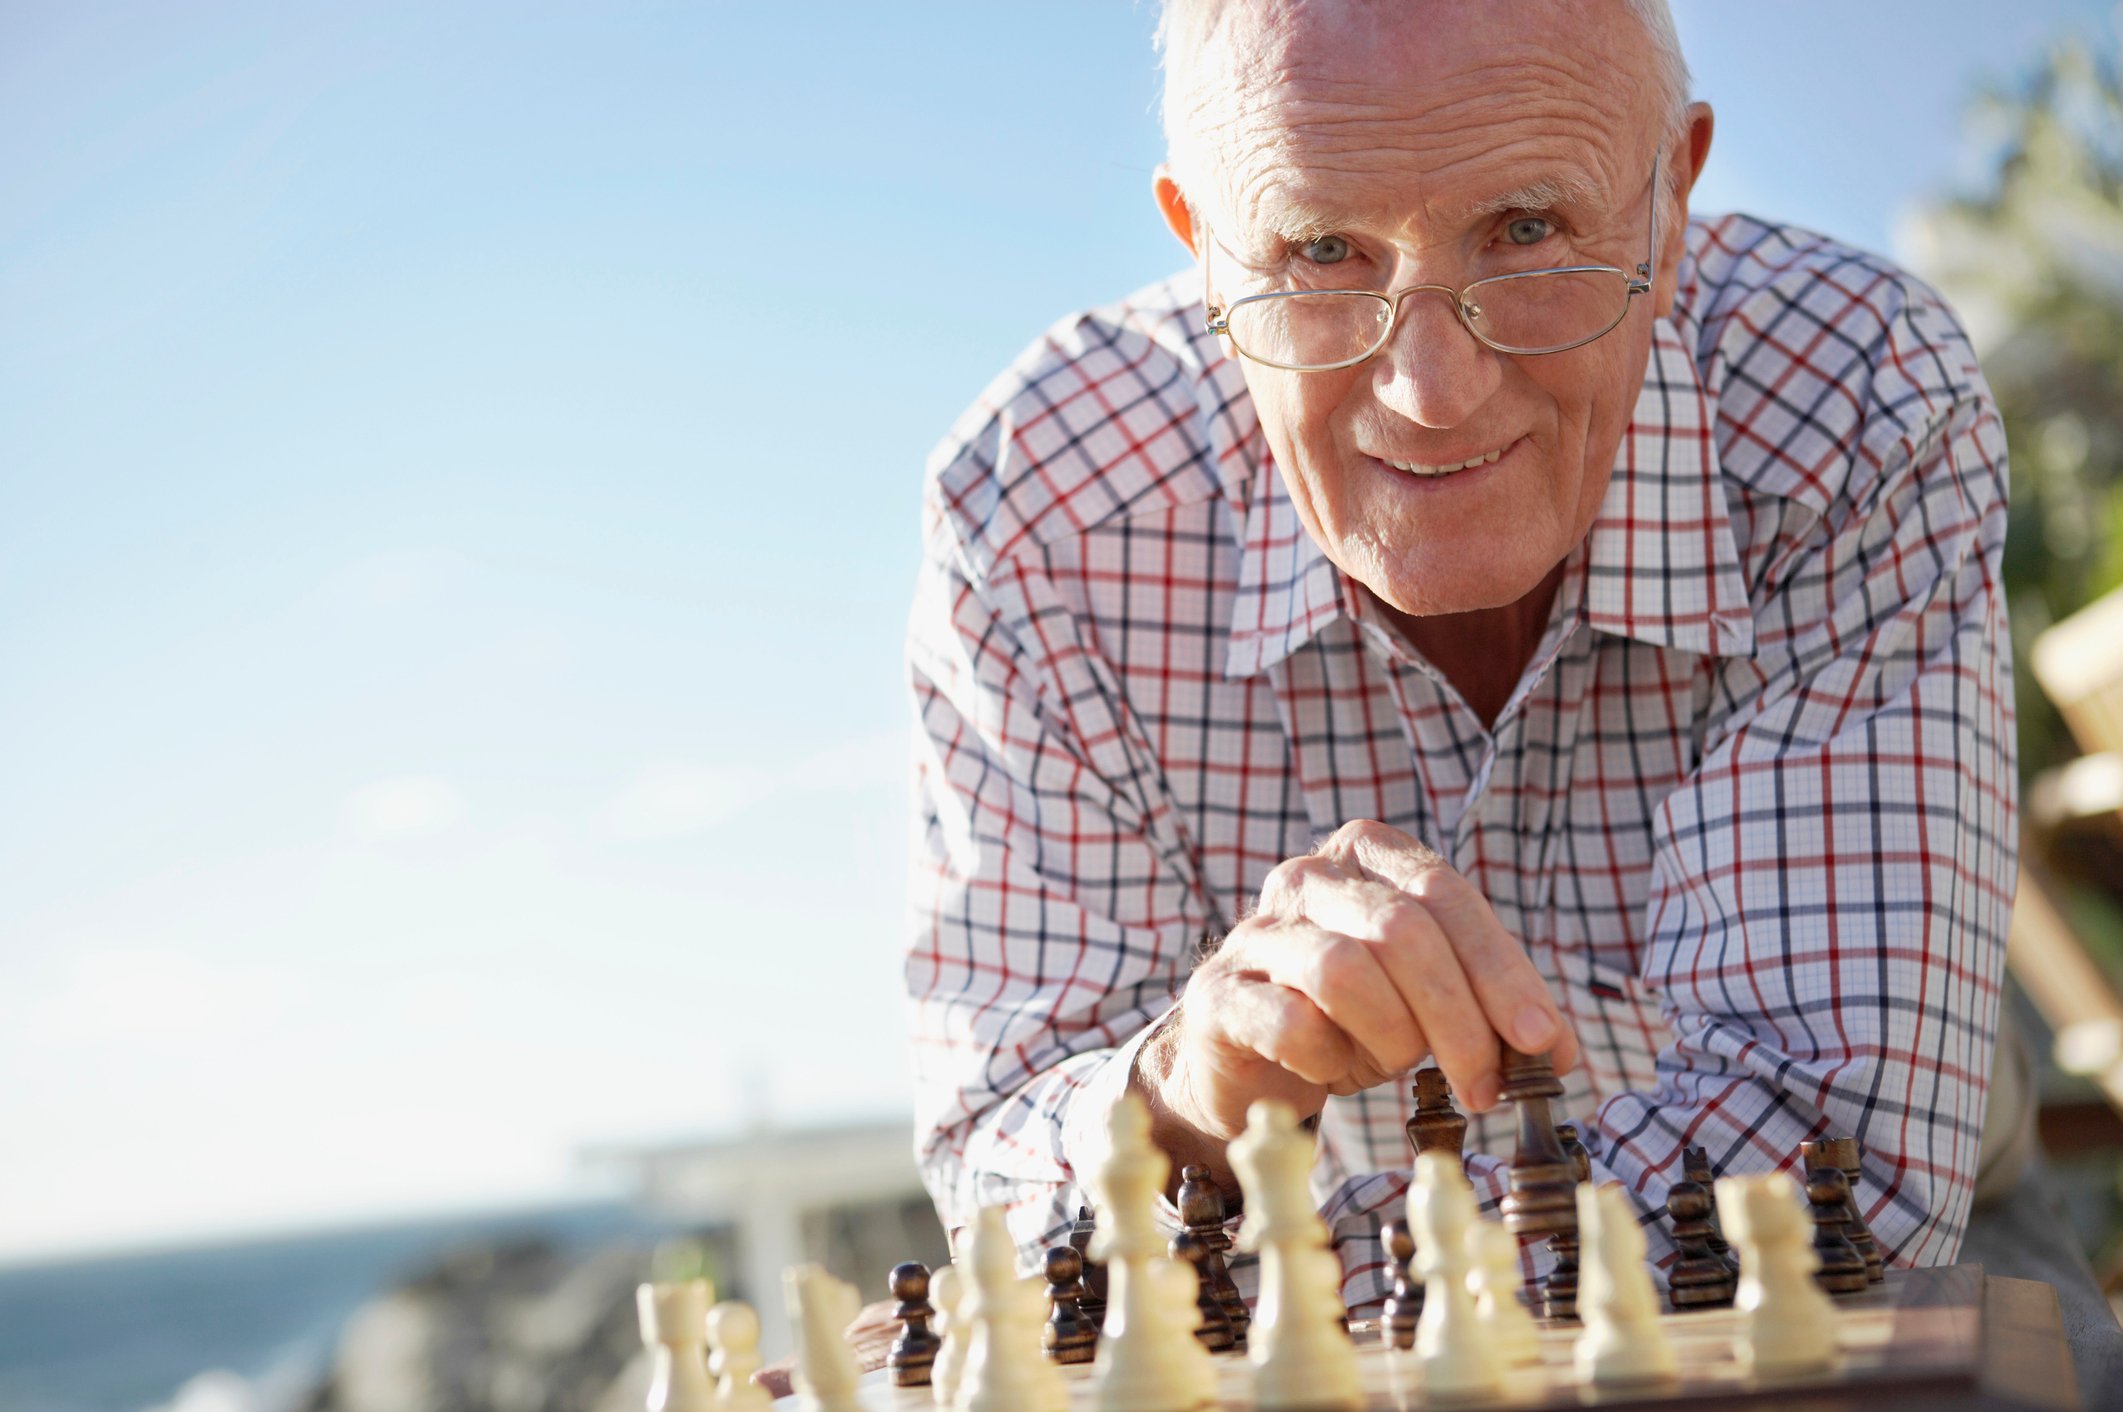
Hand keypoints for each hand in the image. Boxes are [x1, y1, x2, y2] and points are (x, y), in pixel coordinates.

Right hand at [1135, 820, 1577, 1173]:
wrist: (1245, 1056)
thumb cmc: (1351, 1019)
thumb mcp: (1430, 1001)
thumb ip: (1491, 1009)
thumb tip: (1558, 1050)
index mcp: (1368, 855)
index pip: (1446, 894)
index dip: (1501, 970)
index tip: (1540, 1039)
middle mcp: (1308, 877)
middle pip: (1402, 930)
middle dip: (1459, 1018)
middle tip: (1486, 1086)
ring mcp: (1255, 933)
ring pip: (1344, 970)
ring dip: (1392, 1037)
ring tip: (1397, 1067)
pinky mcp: (1219, 994)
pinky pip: (1288, 1022)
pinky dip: (1328, 1058)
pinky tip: (1331, 1071)